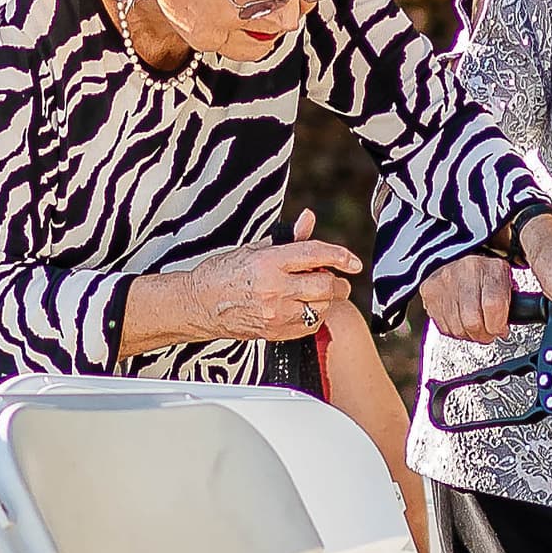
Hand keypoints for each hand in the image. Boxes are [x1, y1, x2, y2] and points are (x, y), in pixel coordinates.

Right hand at [141, 212, 359, 348]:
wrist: (198, 304)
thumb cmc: (222, 273)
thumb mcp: (255, 248)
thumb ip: (289, 238)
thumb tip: (308, 220)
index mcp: (270, 261)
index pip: (316, 254)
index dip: (340, 256)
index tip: (353, 262)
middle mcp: (275, 288)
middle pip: (325, 284)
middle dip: (336, 281)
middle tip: (335, 279)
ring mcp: (276, 313)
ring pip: (321, 307)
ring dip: (325, 299)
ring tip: (316, 292)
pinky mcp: (274, 332)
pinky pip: (309, 326)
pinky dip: (314, 316)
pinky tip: (304, 308)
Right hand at [422, 254, 516, 343]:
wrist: (456, 253)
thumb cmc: (486, 271)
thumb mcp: (506, 277)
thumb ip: (515, 298)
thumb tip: (522, 319)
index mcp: (491, 267)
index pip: (494, 306)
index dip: (499, 325)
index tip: (502, 329)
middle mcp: (465, 271)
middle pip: (473, 321)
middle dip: (485, 334)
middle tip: (490, 332)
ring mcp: (443, 282)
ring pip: (457, 328)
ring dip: (470, 335)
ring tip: (477, 326)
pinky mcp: (429, 292)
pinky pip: (443, 326)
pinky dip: (455, 330)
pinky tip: (461, 320)